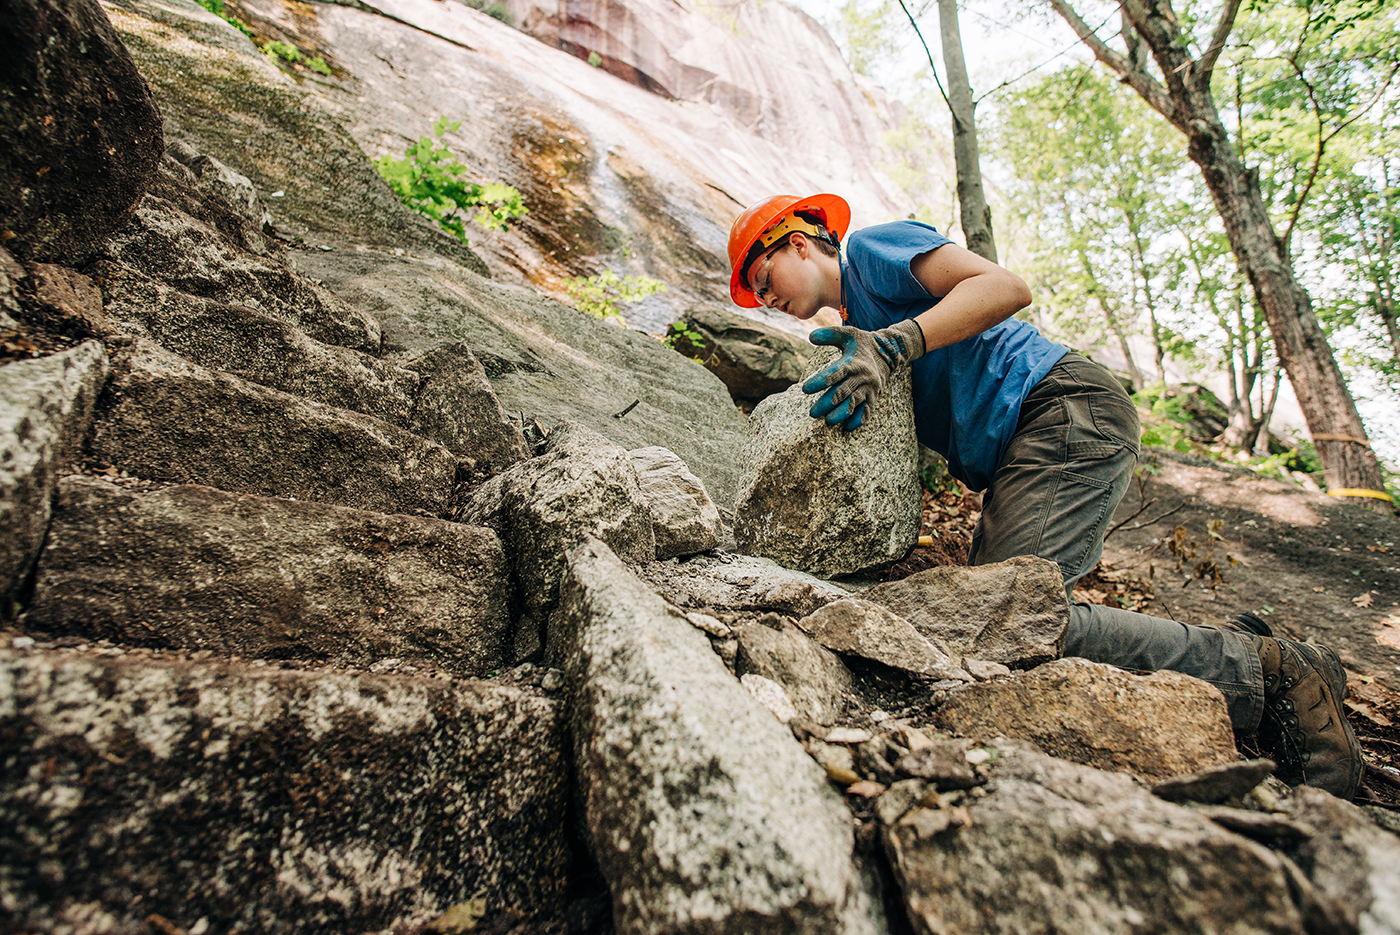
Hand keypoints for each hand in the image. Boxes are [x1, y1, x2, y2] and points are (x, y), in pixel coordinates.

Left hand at [801, 319, 924, 430]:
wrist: (887, 352)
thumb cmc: (861, 344)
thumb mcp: (848, 334)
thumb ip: (829, 334)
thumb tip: (810, 336)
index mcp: (853, 362)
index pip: (837, 372)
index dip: (821, 380)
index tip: (805, 388)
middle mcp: (862, 376)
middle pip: (843, 391)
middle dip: (827, 403)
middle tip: (813, 412)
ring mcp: (869, 388)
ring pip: (855, 403)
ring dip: (842, 413)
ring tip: (828, 421)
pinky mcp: (874, 396)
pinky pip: (868, 410)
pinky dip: (859, 419)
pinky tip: (848, 427)